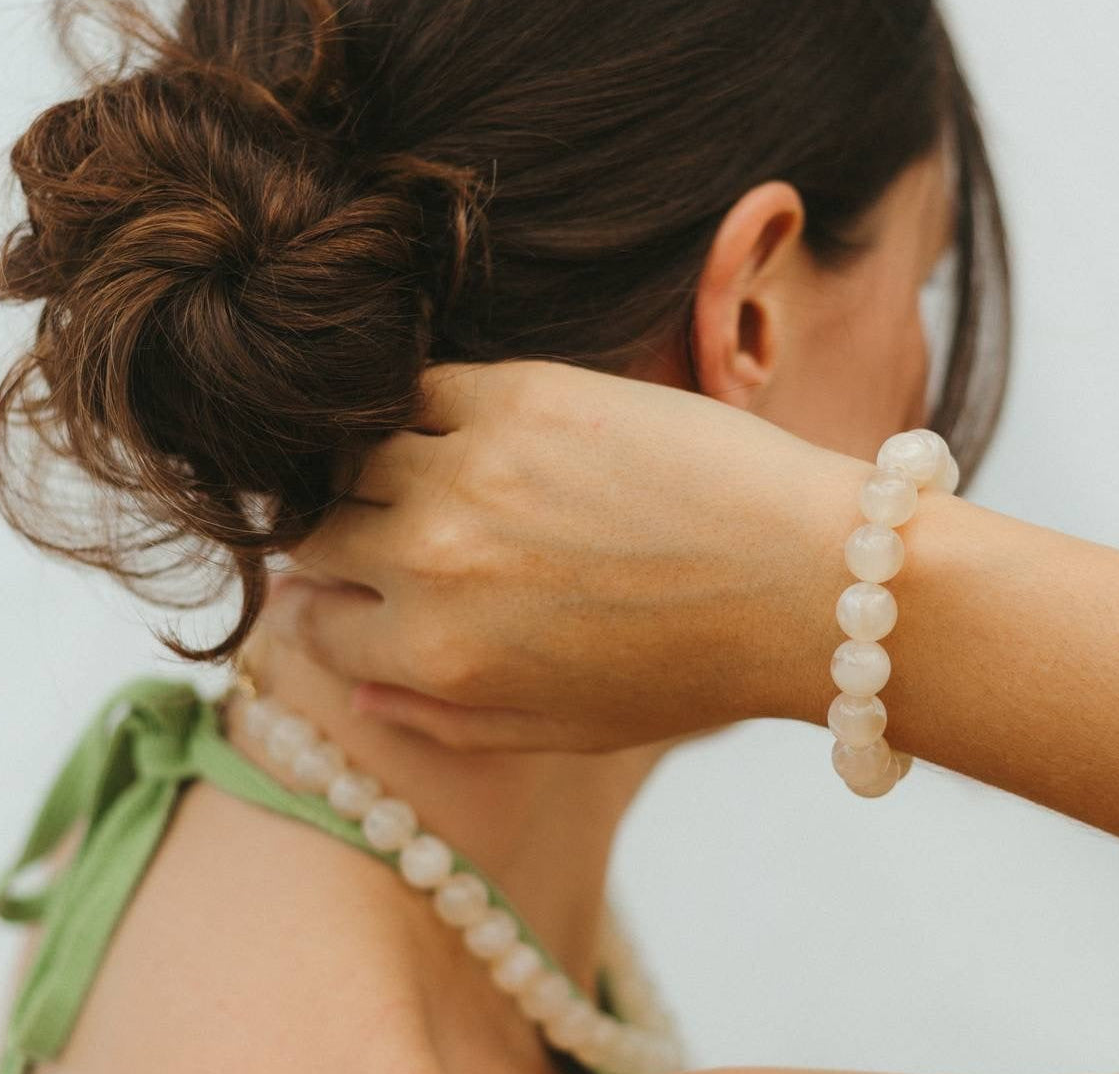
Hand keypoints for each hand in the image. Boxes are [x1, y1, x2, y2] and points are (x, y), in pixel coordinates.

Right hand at [251, 359, 868, 751]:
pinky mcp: (517, 395)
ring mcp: (469, 469)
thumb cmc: (688, 666)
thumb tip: (357, 689)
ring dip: (369, 468)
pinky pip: (419, 390)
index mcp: (436, 657)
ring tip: (415, 474)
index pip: (314, 627)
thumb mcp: (558, 730)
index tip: (343, 591)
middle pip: (317, 532)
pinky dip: (420, 410)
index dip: (322, 609)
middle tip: (373, 528)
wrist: (803, 577)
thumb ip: (441, 718)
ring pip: (351, 454)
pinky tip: (458, 429)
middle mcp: (433, 561)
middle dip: (334, 538)